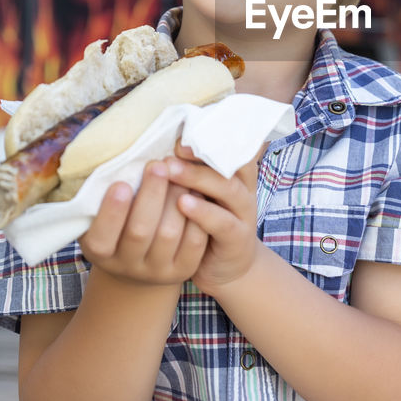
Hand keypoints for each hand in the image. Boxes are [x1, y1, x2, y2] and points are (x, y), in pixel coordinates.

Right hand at [79, 161, 207, 286]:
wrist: (140, 261)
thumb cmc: (118, 224)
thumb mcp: (101, 215)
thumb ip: (103, 195)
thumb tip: (114, 158)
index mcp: (100, 252)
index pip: (102, 236)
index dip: (112, 211)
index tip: (121, 183)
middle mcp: (127, 265)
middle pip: (140, 232)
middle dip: (150, 195)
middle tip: (158, 165)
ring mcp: (157, 271)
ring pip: (170, 234)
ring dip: (176, 198)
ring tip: (179, 171)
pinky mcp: (184, 270)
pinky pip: (194, 241)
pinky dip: (197, 213)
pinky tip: (195, 189)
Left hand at [166, 147, 261, 297]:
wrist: (224, 268)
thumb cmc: (205, 225)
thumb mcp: (201, 195)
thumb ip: (189, 174)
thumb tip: (157, 146)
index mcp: (235, 175)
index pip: (231, 146)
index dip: (209, 136)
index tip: (180, 132)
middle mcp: (243, 190)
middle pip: (229, 163)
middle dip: (199, 155)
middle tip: (170, 150)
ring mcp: (243, 214)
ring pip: (228, 189)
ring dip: (198, 178)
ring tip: (170, 171)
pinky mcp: (238, 238)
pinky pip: (223, 222)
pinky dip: (203, 212)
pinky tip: (182, 204)